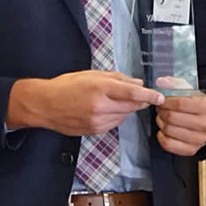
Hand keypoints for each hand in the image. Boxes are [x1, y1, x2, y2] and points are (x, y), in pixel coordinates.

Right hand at [7, 71, 163, 136]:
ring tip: (112, 100)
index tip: (160, 97)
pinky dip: (116, 116)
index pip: (132, 94)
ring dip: (126, 109)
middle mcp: (100, 106)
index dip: (150, 96)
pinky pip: (114, 123)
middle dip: (140, 102)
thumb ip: (116, 78)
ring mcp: (97, 121)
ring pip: (124, 116)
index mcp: (99, 88)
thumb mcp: (91, 75)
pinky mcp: (95, 131)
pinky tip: (105, 109)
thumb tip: (138, 83)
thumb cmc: (66, 86)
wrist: (44, 105)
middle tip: (143, 96)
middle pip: (131, 106)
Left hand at [154, 79, 205, 155]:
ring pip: (168, 130)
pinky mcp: (191, 150)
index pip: (179, 103)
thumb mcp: (189, 91)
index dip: (165, 101)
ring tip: (162, 118)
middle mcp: (204, 124)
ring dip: (160, 122)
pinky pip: (168, 144)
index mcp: (205, 107)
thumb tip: (160, 82)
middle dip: (161, 112)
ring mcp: (199, 139)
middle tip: (160, 109)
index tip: (161, 100)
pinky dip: (161, 136)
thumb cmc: (194, 106)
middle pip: (172, 117)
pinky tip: (163, 130)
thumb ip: (174, 84)